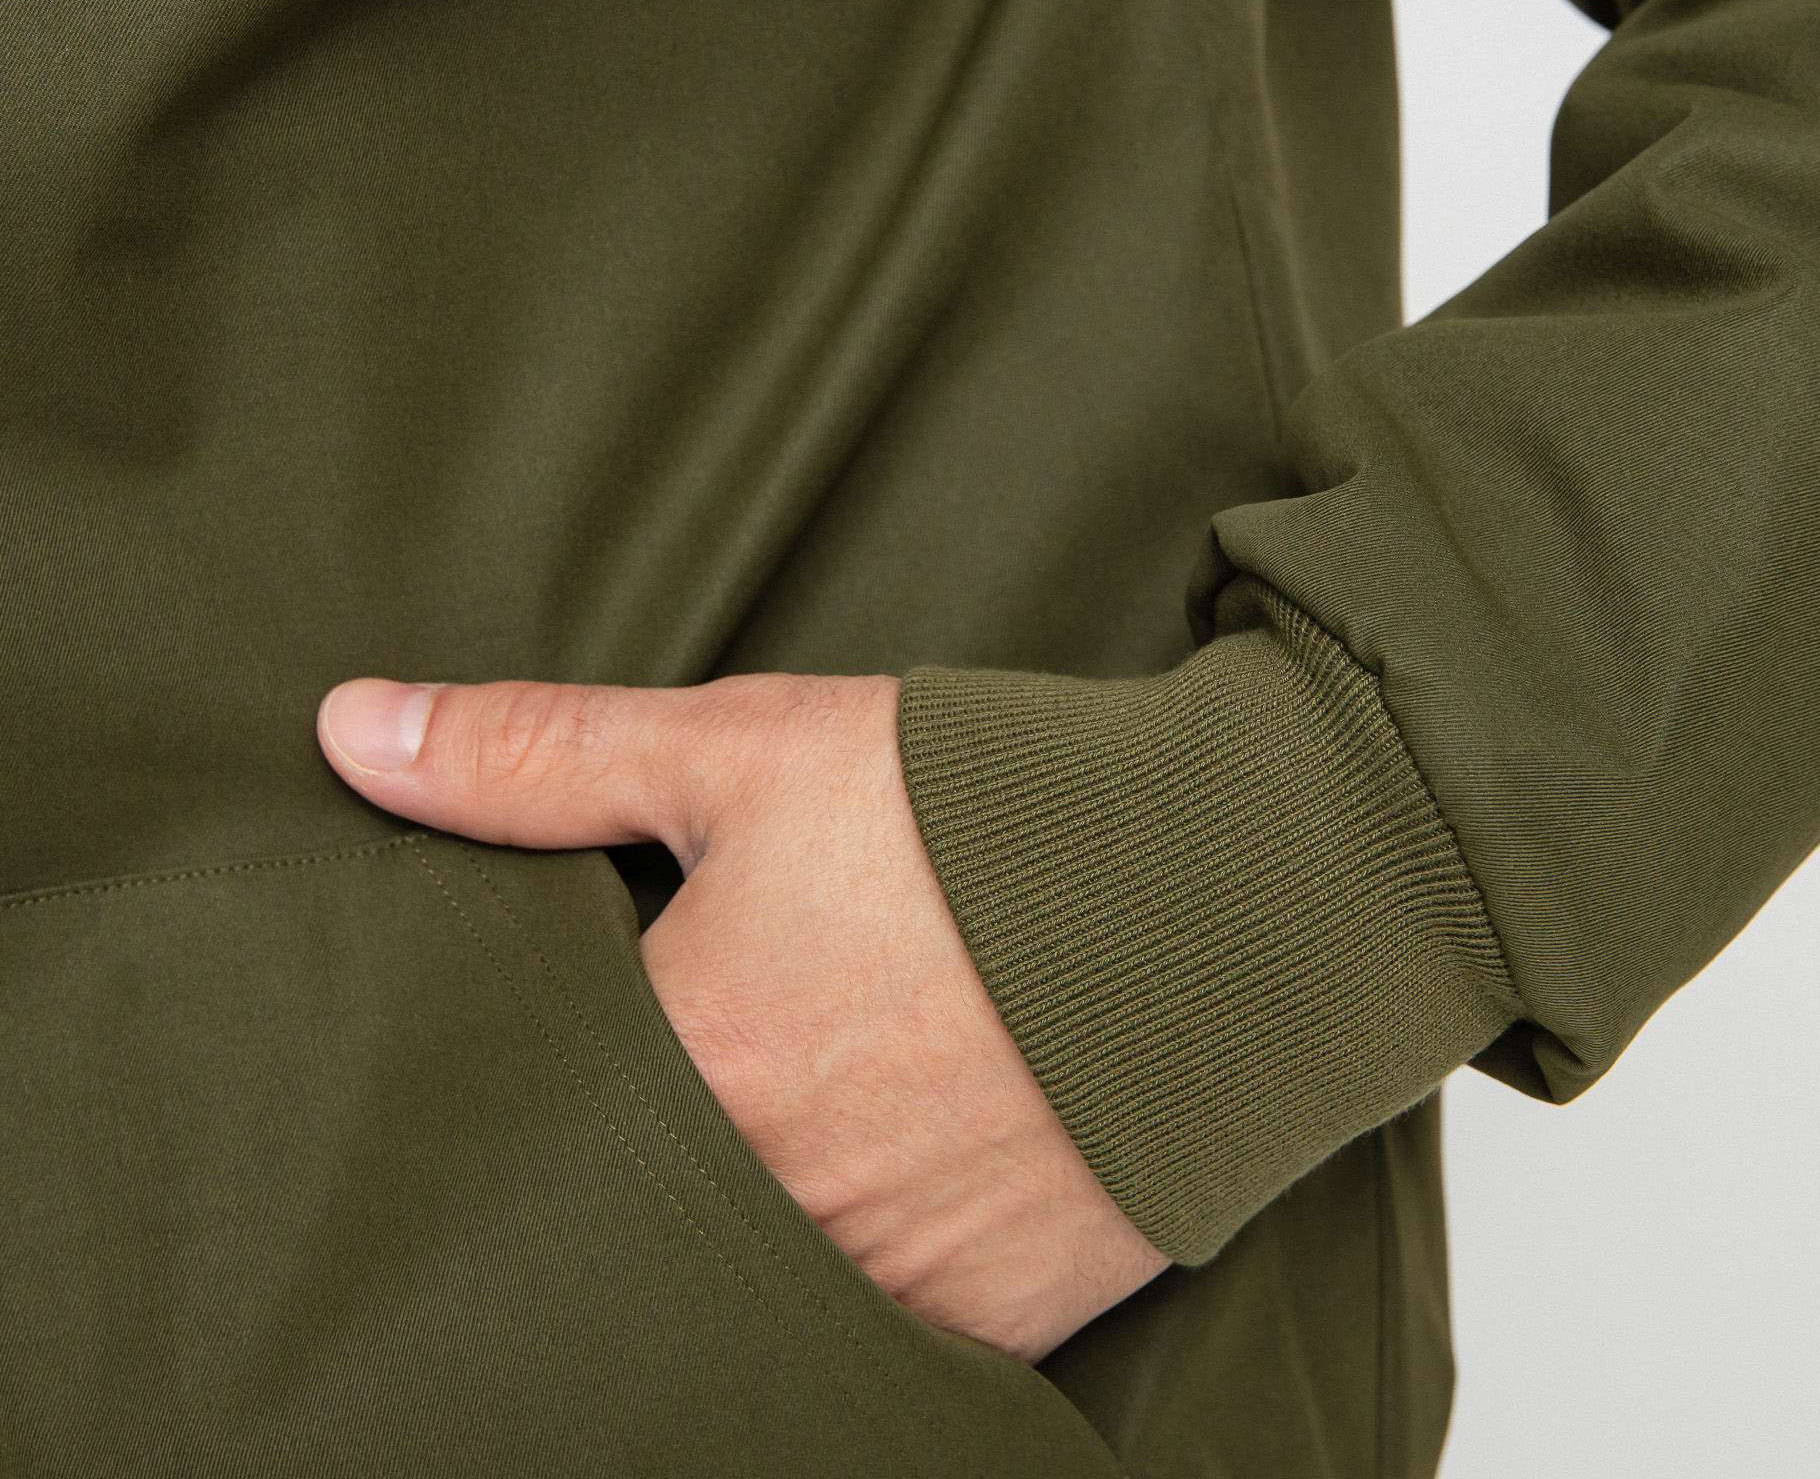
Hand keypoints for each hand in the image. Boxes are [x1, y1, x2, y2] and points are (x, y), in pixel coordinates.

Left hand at [316, 670, 1167, 1359]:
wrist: (1235, 897)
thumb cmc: (982, 813)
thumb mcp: (743, 748)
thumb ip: (536, 756)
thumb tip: (348, 730)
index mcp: (685, 1065)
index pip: (531, 1105)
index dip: (538, 1067)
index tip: (560, 1032)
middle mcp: (765, 1201)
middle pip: (642, 1201)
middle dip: (652, 1141)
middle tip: (713, 1062)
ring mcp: (880, 1280)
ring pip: (757, 1274)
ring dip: (757, 1205)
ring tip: (804, 1111)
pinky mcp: (988, 1324)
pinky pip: (879, 1325)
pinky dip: (865, 1261)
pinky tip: (893, 1171)